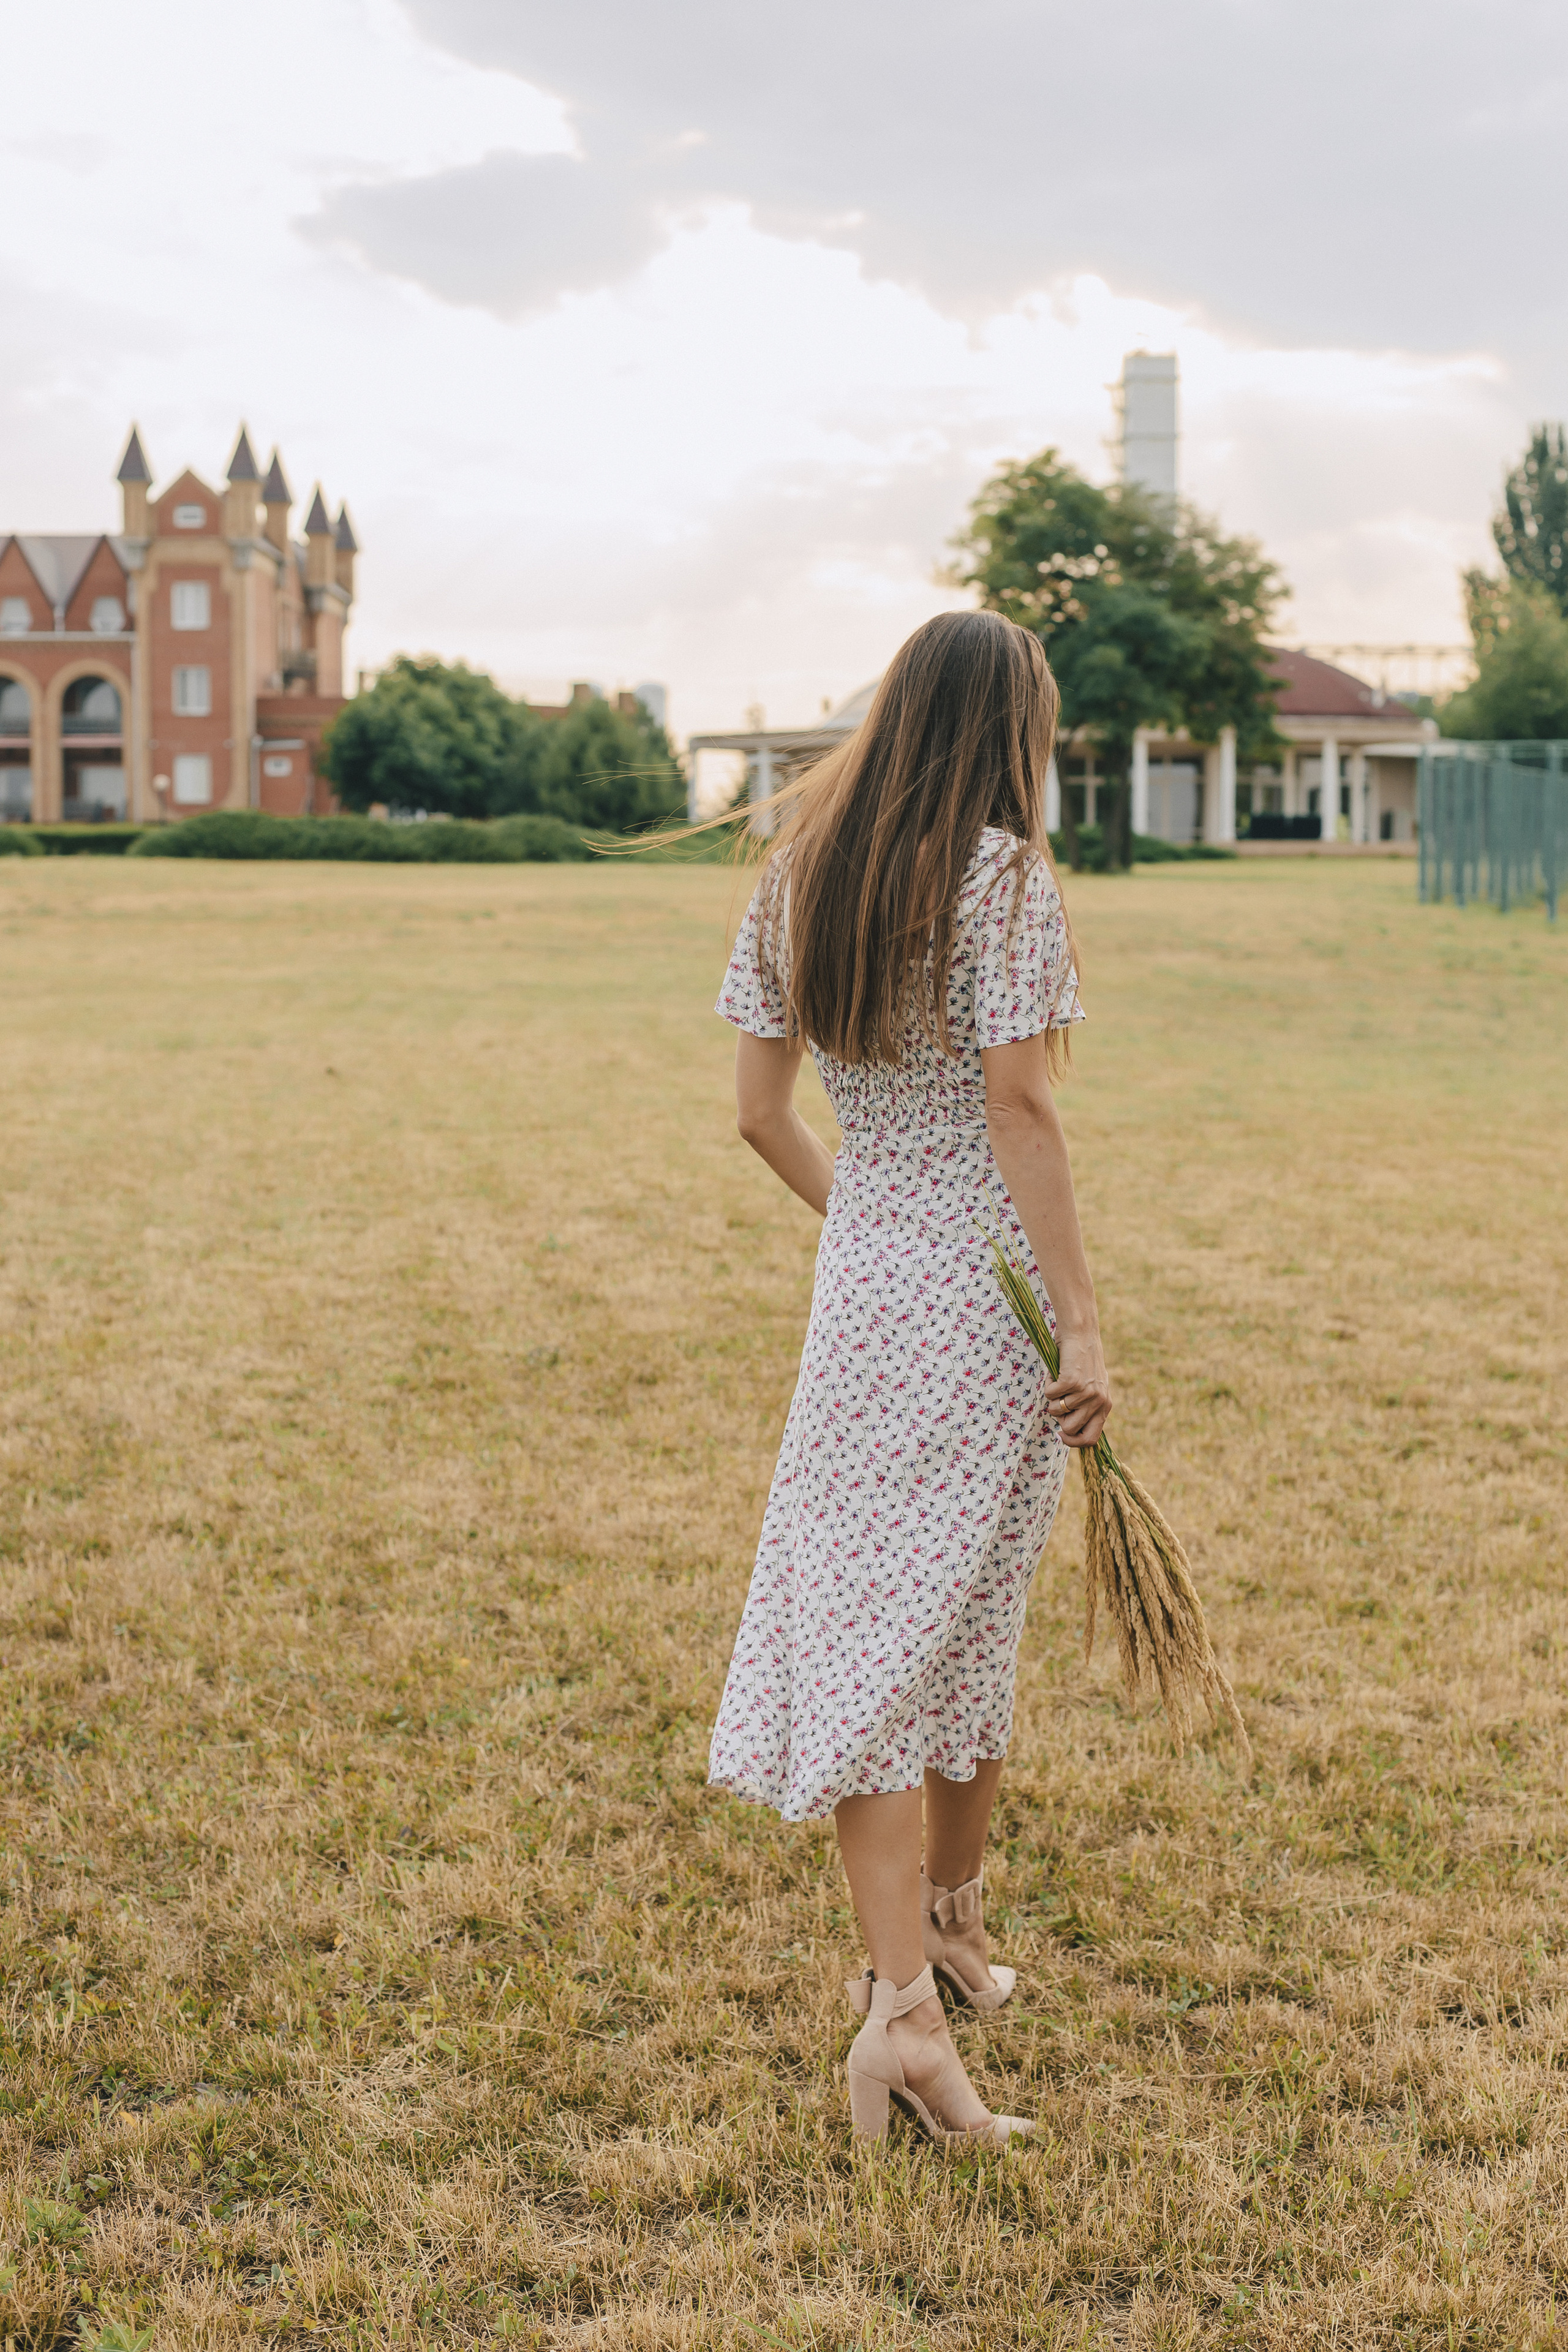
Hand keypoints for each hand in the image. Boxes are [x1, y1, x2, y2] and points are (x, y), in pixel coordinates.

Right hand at [1044, 1327, 1111, 1447]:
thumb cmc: (1083, 1361)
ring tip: (1059, 1380)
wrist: (1081, 1333)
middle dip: (1058, 1417)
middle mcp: (1098, 1401)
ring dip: (1052, 1396)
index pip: (1091, 1439)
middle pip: (1070, 1428)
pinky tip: (1056, 1372)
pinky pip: (1049, 1395)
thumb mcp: (1093, 1387)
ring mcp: (1085, 1392)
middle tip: (1059, 1400)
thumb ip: (1087, 1409)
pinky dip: (1048, 1384)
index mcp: (1105, 1406)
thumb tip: (1068, 1430)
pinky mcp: (1071, 1381)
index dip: (1073, 1442)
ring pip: (1055, 1411)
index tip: (1061, 1434)